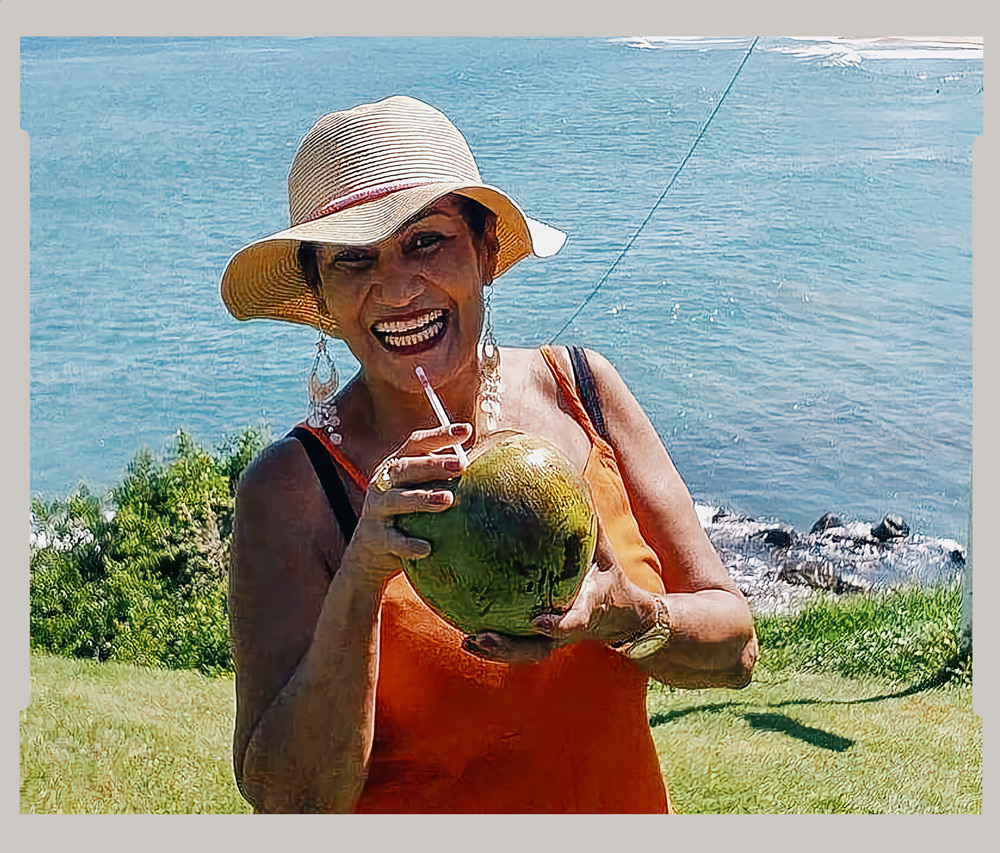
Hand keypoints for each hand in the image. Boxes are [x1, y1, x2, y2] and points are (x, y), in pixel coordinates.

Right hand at [340, 423, 470, 589]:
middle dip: (433, 464)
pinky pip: (393, 539)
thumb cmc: (407, 514)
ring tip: (447, 499)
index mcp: (398, 466)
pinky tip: (426, 548)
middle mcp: (384, 483)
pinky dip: (408, 544)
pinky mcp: (376, 537)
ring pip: (396, 500)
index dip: (440, 435)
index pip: (417, 444)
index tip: (466, 431)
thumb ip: (444, 478)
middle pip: (406, 467)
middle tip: (461, 465)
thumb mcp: (420, 491)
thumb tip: (485, 466)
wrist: (373, 551)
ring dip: (422, 498)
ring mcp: (377, 509)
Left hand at [462, 517, 655, 663]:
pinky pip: (517, 646)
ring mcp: (553, 641)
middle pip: (537, 648)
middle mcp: (566, 630)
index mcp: (586, 609)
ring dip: (496, 651)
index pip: (575, 620)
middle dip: (509, 647)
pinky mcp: (542, 642)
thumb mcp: (604, 550)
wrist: (623, 615)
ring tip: (468, 640)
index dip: (559, 624)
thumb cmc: (608, 575)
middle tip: (481, 636)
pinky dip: (494, 644)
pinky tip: (467, 633)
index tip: (540, 621)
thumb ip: (589, 523)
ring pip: (523, 653)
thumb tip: (573, 481)